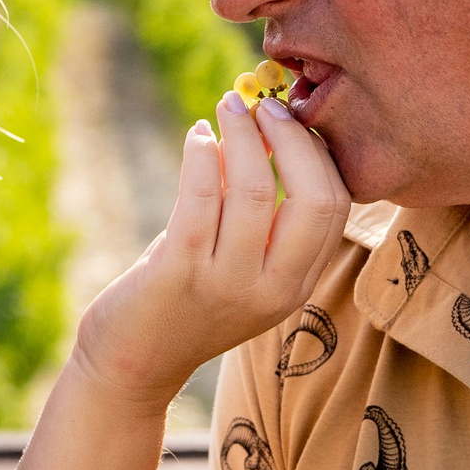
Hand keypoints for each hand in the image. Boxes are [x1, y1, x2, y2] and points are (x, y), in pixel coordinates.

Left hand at [69, 93, 352, 409]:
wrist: (134, 362)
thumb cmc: (187, 301)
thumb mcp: (243, 268)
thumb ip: (262, 217)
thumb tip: (265, 130)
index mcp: (297, 285)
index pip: (336, 206)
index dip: (319, 152)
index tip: (293, 119)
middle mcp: (272, 289)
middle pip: (313, 197)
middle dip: (291, 138)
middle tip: (264, 106)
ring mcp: (226, 284)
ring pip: (253, 190)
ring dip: (242, 135)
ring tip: (227, 107)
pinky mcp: (178, 273)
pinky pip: (201, 198)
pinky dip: (202, 156)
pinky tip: (197, 136)